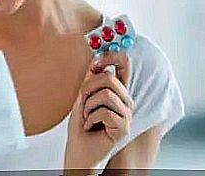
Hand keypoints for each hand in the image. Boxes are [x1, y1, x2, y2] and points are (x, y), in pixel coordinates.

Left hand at [64, 50, 133, 169]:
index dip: (112, 56)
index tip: (95, 62)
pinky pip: (105, 112)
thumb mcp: (83, 96)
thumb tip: (94, 59)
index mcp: (117, 89)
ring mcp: (126, 114)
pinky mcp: (124, 127)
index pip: (124, 64)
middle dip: (88, 88)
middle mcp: (125, 100)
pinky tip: (90, 126)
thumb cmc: (81, 124)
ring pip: (106, 95)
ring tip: (86, 116)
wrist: (78, 148)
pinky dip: (90, 118)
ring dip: (88, 106)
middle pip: (109, 78)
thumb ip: (90, 79)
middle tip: (82, 101)